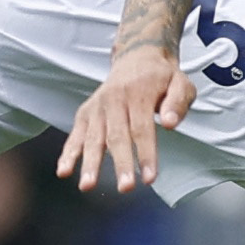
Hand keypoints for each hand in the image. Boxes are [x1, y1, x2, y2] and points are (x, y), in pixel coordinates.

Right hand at [57, 43, 194, 193]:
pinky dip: (68, 153)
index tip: (150, 178)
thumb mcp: (181, 82)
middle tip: (125, 188)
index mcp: (138, 92)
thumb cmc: (162, 77)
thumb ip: (178, 102)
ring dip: (90, 163)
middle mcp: (114, 98)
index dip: (146, 154)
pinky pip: (76, 134)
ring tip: (88, 186)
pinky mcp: (86, 112)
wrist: (137, 56)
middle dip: (120, 163)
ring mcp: (97, 106)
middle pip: (116, 136)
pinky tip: (63, 171)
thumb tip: (170, 123)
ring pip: (94, 138)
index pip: (141, 127)